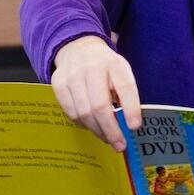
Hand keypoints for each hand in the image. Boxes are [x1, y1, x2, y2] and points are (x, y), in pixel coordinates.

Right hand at [50, 35, 140, 151]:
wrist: (78, 50)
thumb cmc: (106, 68)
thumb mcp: (122, 73)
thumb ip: (126, 95)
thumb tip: (130, 126)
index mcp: (114, 64)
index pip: (125, 87)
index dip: (131, 109)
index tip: (135, 127)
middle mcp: (92, 68)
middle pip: (100, 106)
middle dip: (111, 130)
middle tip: (120, 145)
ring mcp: (72, 76)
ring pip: (83, 113)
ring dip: (97, 131)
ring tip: (108, 138)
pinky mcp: (58, 84)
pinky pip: (71, 112)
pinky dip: (83, 124)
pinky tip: (92, 126)